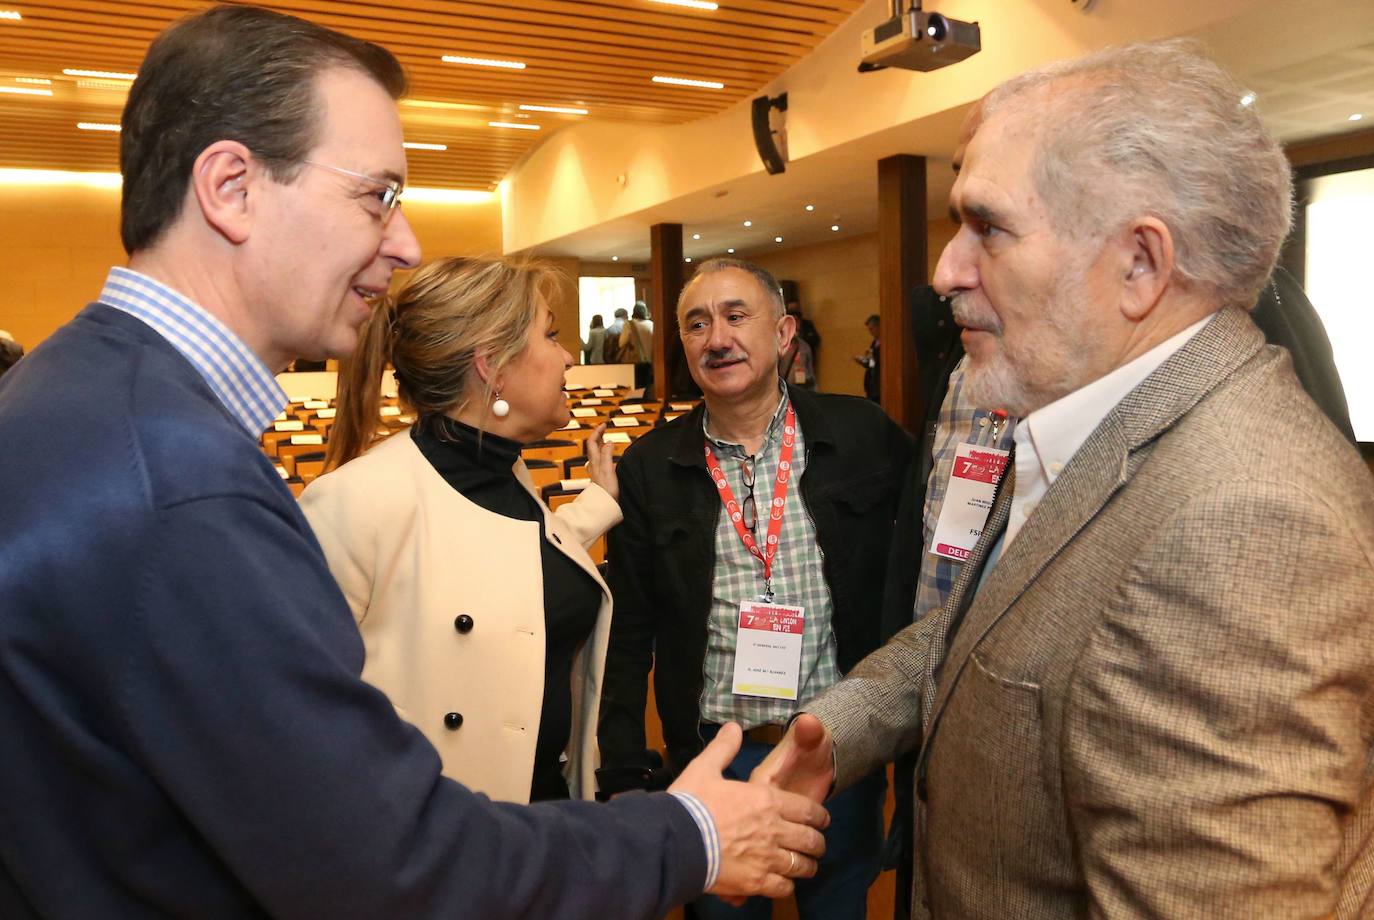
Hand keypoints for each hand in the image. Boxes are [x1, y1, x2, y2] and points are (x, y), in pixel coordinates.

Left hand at [585, 424, 618, 500]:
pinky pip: (600, 461)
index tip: (604, 424)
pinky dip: (604, 454)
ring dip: (600, 444)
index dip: (597, 432)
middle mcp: (594, 465)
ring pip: (596, 453)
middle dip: (598, 436)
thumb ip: (607, 455)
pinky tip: (608, 457)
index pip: (592, 442)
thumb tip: (608, 441)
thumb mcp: (608, 470)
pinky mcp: (600, 477)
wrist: (603, 507)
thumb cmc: (606, 490)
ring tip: (606, 439)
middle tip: (605, 429)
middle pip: (592, 446)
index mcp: (595, 461)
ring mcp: (596, 471)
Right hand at [669, 723, 828, 899]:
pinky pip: (782, 888)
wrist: (676, 840)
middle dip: (817, 844)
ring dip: (806, 866)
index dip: (820, 817)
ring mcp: (766, 858)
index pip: (807, 810)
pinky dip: (786, 886)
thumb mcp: (706, 768)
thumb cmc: (692, 803)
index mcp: (767, 800)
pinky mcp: (755, 882)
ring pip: (800, 865)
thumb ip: (724, 748)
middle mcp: (774, 829)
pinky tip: (783, 884)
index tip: (822, 821)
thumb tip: (733, 727)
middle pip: (810, 840)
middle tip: (817, 846)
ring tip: (806, 867)